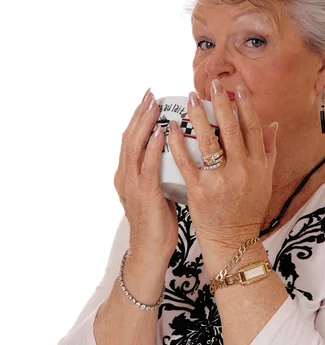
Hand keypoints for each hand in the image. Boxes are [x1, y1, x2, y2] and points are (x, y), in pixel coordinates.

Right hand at [114, 89, 177, 261]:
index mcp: (127, 174)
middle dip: (140, 113)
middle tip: (151, 94)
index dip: (138, 117)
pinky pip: (148, 166)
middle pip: (129, 136)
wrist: (150, 250)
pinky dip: (153, 146)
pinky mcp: (144, 194)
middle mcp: (125, 175)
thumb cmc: (158, 221)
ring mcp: (132, 185)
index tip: (149, 98)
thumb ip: (160, 170)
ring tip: (155, 104)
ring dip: (145, 123)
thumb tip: (178, 151)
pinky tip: (162, 132)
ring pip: (135, 146)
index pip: (130, 139)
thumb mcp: (157, 189)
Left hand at [167, 80, 277, 249]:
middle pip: (231, 129)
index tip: (237, 87)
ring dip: (198, 116)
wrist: (233, 240)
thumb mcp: (265, 180)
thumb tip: (272, 124)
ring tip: (190, 99)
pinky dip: (177, 142)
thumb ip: (269, 151)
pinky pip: (186, 161)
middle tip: (212, 85)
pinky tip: (171, 127)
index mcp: (258, 165)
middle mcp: (242, 170)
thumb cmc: (248, 208)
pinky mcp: (199, 190)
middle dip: (221, 103)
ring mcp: (220, 180)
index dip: (245, 105)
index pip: (253, 127)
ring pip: (208, 140)